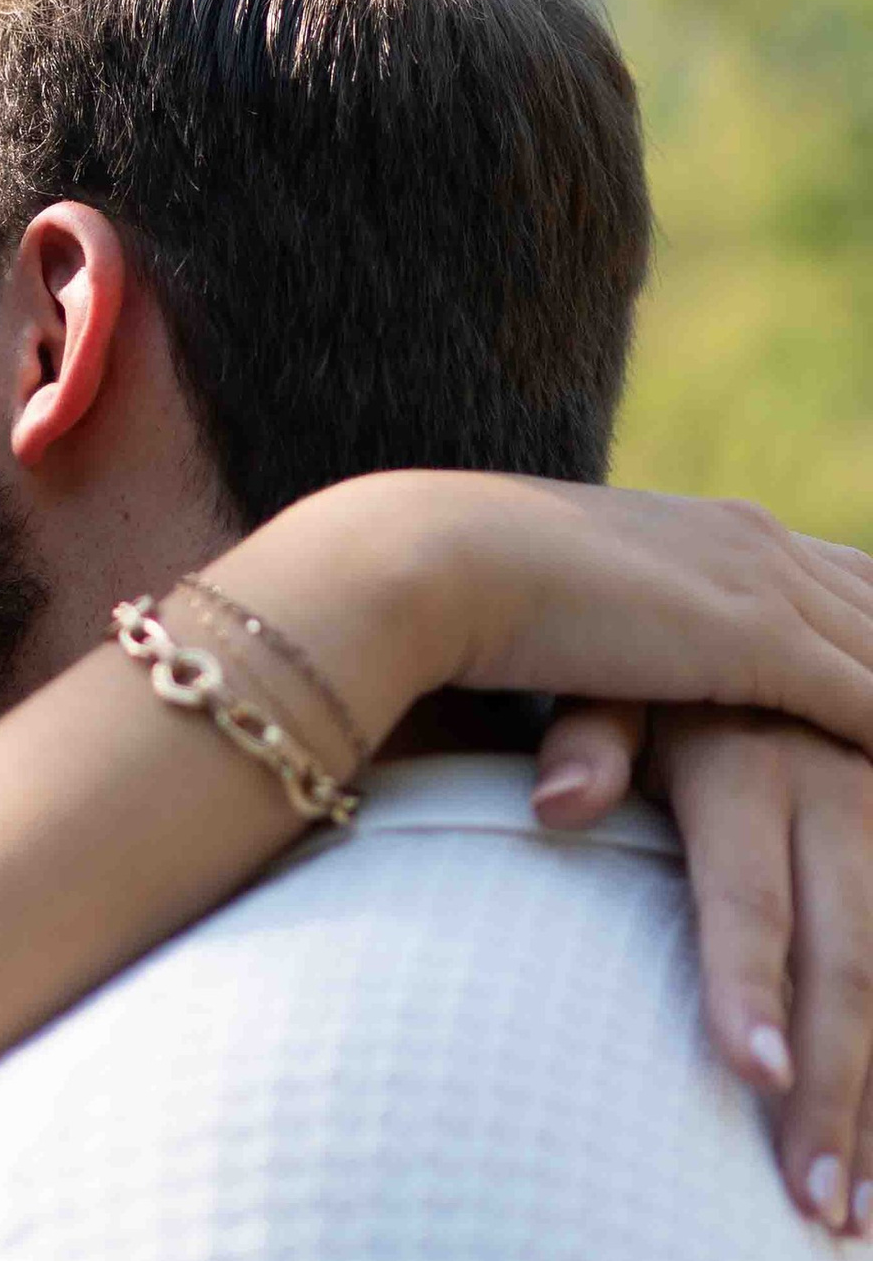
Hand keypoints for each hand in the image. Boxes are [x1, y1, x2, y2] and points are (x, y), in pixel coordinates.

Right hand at [237, 475, 872, 761]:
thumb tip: (607, 726)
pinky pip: (866, 698)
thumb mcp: (566, 629)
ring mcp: (762, 586)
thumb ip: (616, 657)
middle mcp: (756, 545)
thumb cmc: (456, 596)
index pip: (845, 580)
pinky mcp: (752, 638)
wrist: (431, 558)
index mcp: (716, 534)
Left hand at [527, 706, 872, 1235]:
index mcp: (750, 763)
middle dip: (838, 1088)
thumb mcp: (612, 682)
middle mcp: (841, 789)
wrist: (761, 626)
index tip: (751, 1076)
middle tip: (815, 1205)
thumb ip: (589, 737)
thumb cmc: (659, 677)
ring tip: (862, 1216)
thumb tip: (555, 804)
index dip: (751, 980)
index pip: (748, 890)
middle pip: (849, 955)